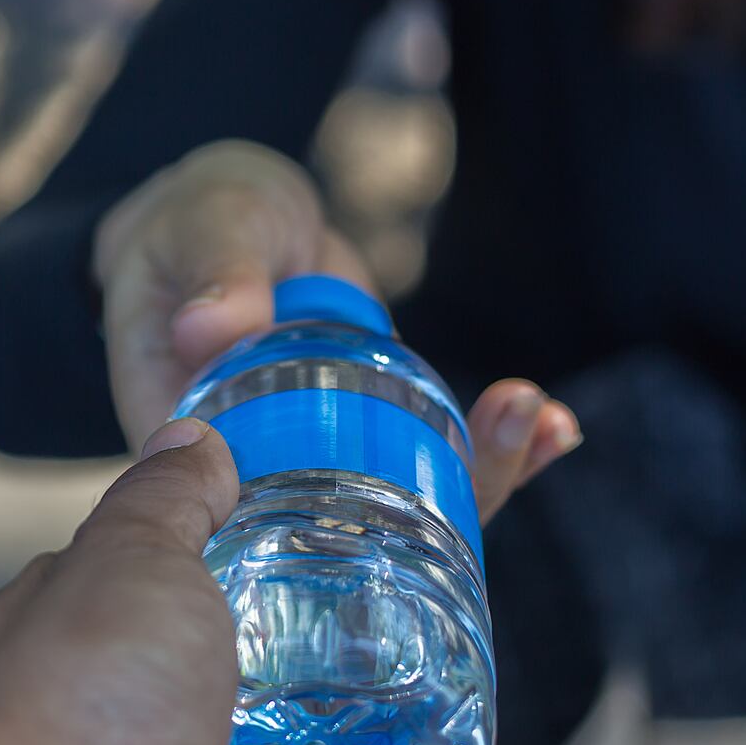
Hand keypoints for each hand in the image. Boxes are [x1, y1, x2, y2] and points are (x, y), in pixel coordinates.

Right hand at [92, 140, 578, 516]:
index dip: (321, 525)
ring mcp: (317, 454)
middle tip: (506, 440)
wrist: (227, 218)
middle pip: (342, 526)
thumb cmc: (192, 226)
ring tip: (544, 422)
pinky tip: (556, 427)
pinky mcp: (365, 428)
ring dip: (481, 470)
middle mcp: (253, 470)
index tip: (395, 505)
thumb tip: (209, 328)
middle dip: (438, 505)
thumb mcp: (200, 232)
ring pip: (397, 499)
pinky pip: (424, 453)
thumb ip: (214, 272)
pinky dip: (487, 442)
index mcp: (189, 445)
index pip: (245, 510)